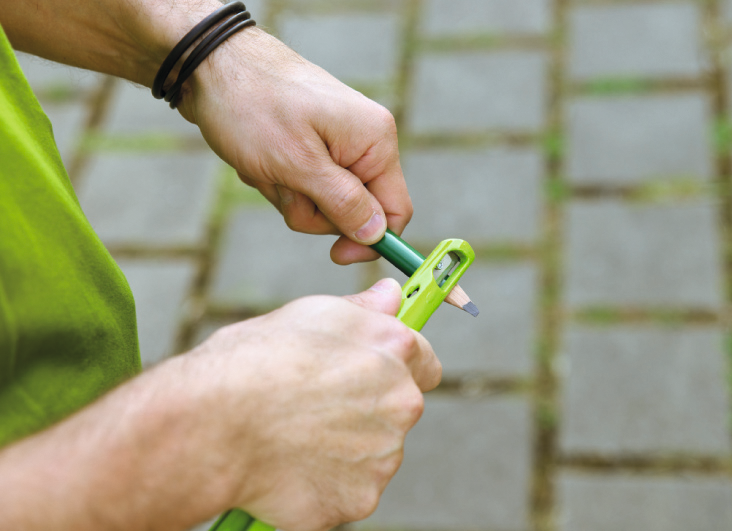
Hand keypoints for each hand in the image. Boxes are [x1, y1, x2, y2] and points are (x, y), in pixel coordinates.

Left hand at [177, 28, 412, 264]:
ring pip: (322, 204)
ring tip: (265, 164)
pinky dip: (278, 182)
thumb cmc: (253, 105)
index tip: (336, 255)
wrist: (210, 67)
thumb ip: (343, 202)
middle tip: (282, 181)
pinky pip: (303, 187)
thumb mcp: (297, 163)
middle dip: (312, 209)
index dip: (371, 239)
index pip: (395, 209)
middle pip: (354, 212)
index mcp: (374, 141)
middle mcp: (362, 143)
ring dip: (289, 195)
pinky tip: (259, 159)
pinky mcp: (311, 148)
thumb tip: (376, 234)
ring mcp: (336, 145)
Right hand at [188, 279, 439, 530]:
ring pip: (373, 454)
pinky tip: (288, 467)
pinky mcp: (360, 499)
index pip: (425, 363)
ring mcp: (383, 455)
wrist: (213, 424)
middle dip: (367, 410)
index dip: (398, 369)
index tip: (373, 375)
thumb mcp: (309, 314)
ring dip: (346, 450)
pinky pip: (349, 491)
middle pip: (397, 410)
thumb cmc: (252, 361)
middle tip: (314, 408)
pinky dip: (325, 485)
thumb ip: (362, 309)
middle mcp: (401, 402)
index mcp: (394, 350)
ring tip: (293, 438)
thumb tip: (392, 295)